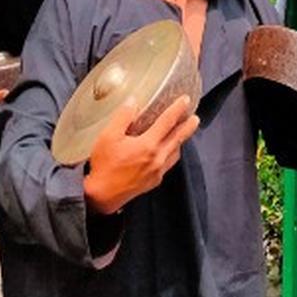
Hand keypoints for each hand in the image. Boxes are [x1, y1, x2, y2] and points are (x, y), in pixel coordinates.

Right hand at [83, 96, 199, 215]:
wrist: (101, 196)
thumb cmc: (104, 166)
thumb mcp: (108, 136)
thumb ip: (122, 117)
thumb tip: (133, 102)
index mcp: (148, 145)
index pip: (167, 122)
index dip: (177, 109)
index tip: (185, 100)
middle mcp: (157, 158)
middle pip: (179, 138)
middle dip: (188, 126)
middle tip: (195, 118)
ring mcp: (158, 171)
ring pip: (175, 152)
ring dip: (180, 141)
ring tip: (182, 133)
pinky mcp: (154, 181)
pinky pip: (169, 164)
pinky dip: (172, 154)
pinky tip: (167, 152)